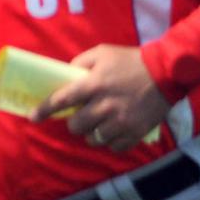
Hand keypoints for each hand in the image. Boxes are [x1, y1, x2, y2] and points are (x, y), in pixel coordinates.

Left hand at [31, 44, 170, 152]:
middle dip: (75, 121)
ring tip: (101, 123)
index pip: (62, 100)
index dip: (44, 110)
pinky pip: (114, 147)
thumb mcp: (103, 52)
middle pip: (76, 126)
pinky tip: (115, 130)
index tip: (33, 118)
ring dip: (93, 133)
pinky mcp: (135, 133)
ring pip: (93, 139)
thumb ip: (81, 62)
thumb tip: (66, 75)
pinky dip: (111, 141)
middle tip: (83, 115)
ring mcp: (120, 122)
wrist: (166, 72)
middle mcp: (105, 105)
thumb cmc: (131, 61)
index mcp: (94, 84)